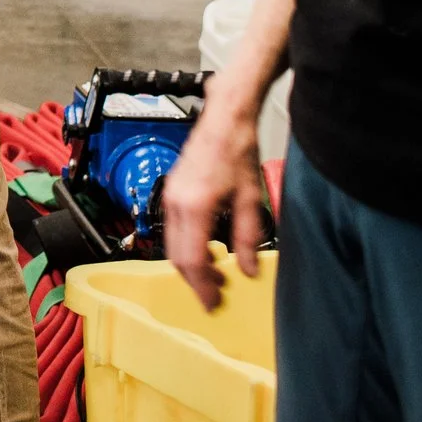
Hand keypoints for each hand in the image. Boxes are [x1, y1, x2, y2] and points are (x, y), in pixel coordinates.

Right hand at [160, 86, 269, 310]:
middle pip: (176, 256)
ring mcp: (170, 195)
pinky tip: (207, 249)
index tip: (214, 303)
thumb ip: (248, 237)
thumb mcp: (251, 198)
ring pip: (171, 243)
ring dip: (190, 264)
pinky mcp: (171, 190)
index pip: (193, 259)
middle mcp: (176, 203)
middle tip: (214, 297)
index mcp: (195, 207)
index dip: (203, 286)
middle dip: (194, 280)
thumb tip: (248, 270)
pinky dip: (186, 245)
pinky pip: (172, 228)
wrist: (224, 118)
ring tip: (215, 275)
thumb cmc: (238, 151)